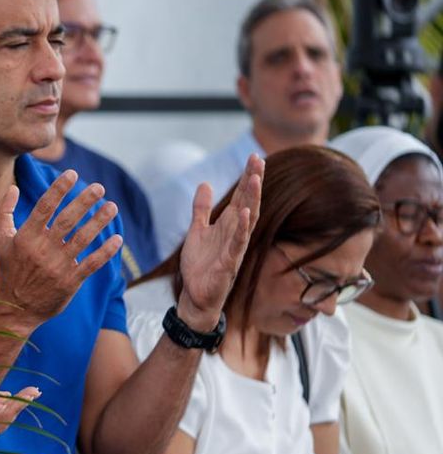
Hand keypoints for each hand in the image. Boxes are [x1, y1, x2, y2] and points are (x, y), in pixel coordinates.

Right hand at [0, 172, 121, 330]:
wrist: (15, 308)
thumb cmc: (9, 270)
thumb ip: (3, 212)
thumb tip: (13, 188)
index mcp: (26, 237)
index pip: (44, 207)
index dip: (59, 189)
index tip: (72, 174)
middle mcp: (42, 249)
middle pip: (68, 219)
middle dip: (85, 201)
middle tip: (99, 188)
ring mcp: (58, 266)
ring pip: (83, 238)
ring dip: (100, 221)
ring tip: (112, 207)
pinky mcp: (70, 281)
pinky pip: (92, 263)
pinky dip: (106, 251)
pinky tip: (117, 239)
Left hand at [177, 155, 263, 329]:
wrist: (196, 296)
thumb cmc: (201, 266)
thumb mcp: (197, 231)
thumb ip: (202, 209)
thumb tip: (205, 184)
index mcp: (228, 225)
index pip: (241, 197)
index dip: (247, 178)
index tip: (254, 157)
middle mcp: (235, 234)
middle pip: (247, 203)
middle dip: (253, 182)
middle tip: (258, 159)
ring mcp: (234, 248)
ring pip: (247, 220)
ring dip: (251, 200)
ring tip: (254, 179)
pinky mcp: (229, 264)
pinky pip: (238, 244)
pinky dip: (242, 229)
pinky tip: (246, 214)